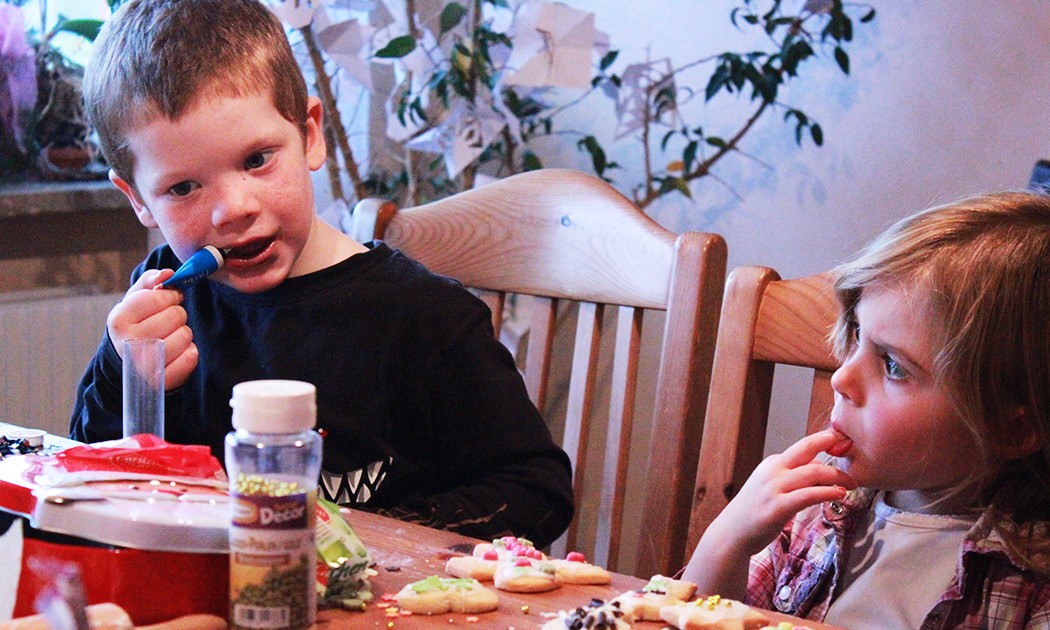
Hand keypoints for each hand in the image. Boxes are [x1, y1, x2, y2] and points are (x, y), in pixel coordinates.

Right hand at [107, 269, 198, 389]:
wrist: (125, 365)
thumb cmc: (134, 326)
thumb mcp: (134, 301)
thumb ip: (150, 282)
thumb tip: (168, 274)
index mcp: (119, 319)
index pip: (159, 297)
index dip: (170, 295)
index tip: (168, 299)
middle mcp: (129, 343)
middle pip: (176, 316)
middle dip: (176, 315)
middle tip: (166, 322)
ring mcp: (145, 365)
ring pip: (186, 335)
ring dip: (183, 334)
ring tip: (168, 337)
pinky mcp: (161, 381)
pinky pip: (191, 356)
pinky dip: (188, 352)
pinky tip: (174, 353)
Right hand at [681, 429, 854, 593]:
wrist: (731, 534)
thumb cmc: (755, 512)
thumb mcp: (771, 487)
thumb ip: (793, 478)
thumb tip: (821, 472)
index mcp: (772, 464)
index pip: (803, 448)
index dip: (823, 441)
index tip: (841, 440)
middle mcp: (772, 471)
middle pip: (807, 448)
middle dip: (830, 443)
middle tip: (851, 449)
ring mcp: (774, 488)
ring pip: (813, 472)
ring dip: (837, 476)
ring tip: (851, 483)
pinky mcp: (778, 507)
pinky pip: (809, 495)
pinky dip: (828, 492)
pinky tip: (840, 494)